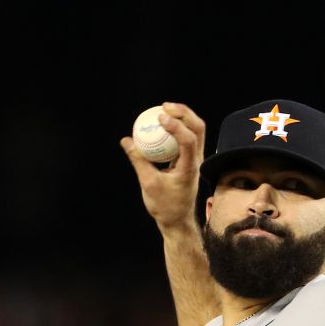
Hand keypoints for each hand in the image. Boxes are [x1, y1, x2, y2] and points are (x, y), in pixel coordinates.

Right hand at [120, 101, 206, 230]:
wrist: (177, 219)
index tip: (160, 117)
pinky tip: (161, 122)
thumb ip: (138, 160)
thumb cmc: (164, 205)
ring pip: (196, 131)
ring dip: (182, 117)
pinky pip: (186, 137)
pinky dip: (176, 127)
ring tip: (163, 109)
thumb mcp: (148, 183)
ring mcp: (196, 159)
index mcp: (190, 168)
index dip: (176, 125)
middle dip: (184, 113)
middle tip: (164, 106)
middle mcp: (197, 161)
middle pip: (198, 128)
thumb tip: (126, 140)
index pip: (189, 141)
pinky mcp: (190, 159)